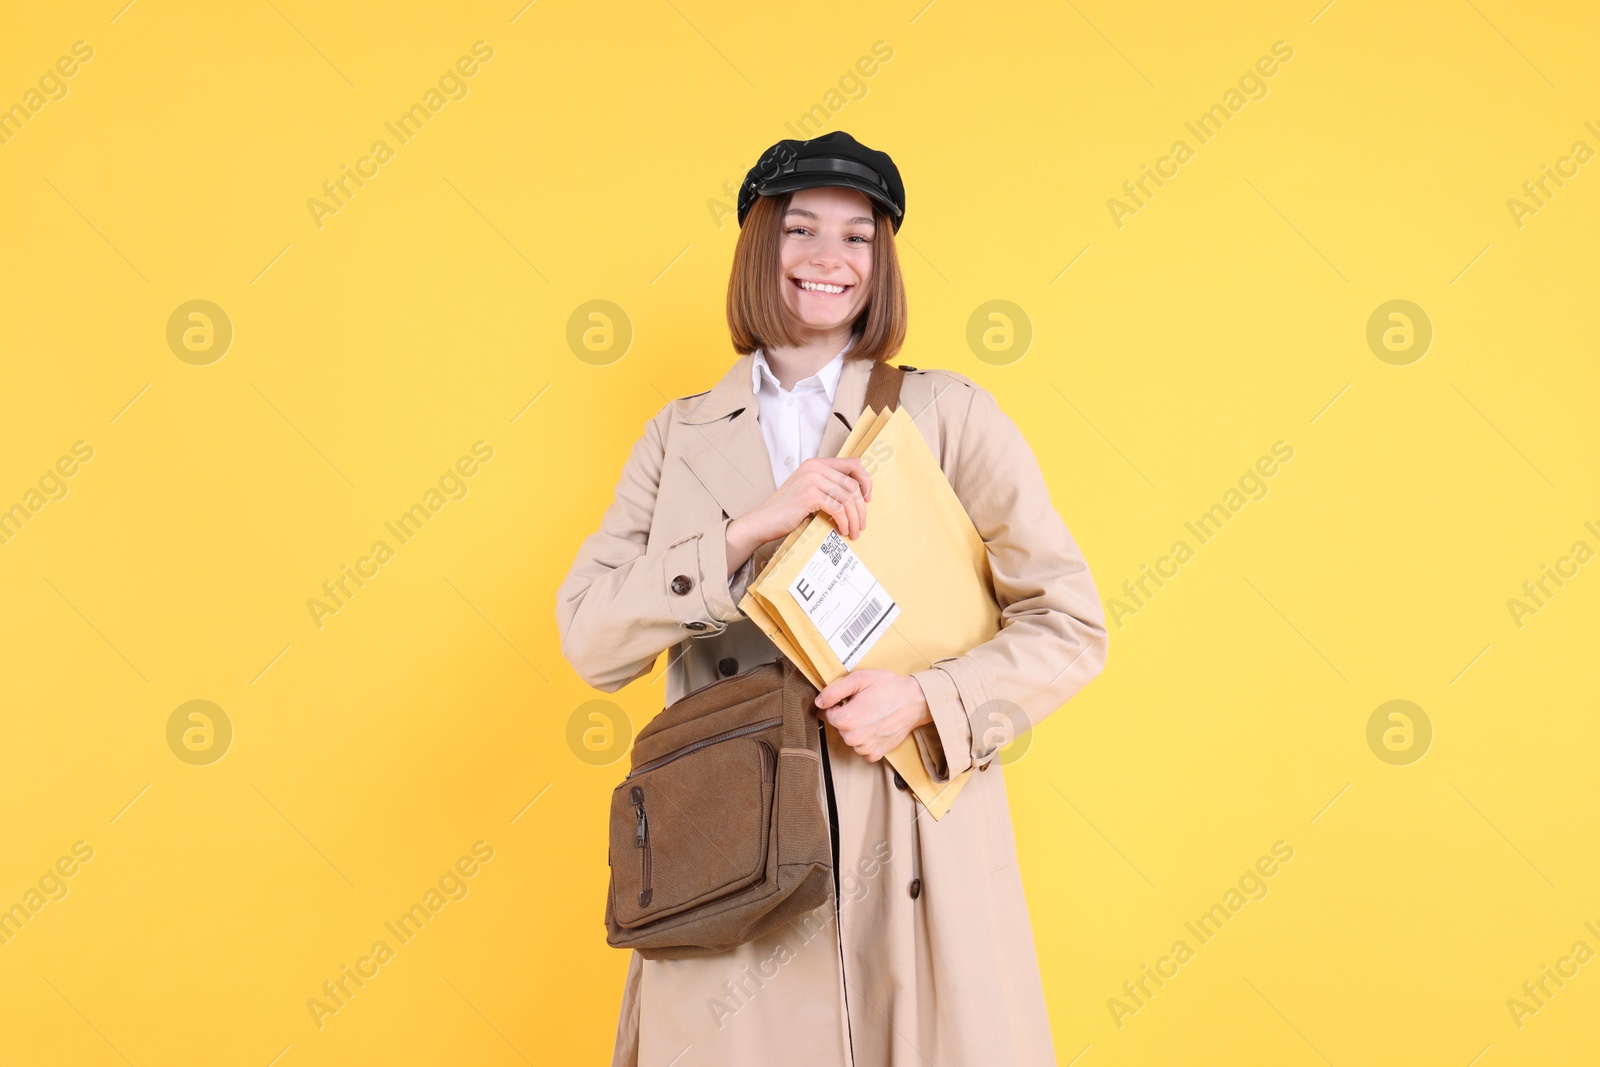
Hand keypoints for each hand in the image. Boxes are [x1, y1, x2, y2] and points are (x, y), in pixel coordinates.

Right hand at [726, 457, 872, 573]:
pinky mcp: (809, 496)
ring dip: (854, 518)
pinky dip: (844, 521)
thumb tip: (856, 497)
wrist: (763, 520)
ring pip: (848, 498)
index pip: (853, 463)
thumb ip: (827, 486)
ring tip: (855, 531)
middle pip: (853, 484)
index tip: (867, 499)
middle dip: (861, 507)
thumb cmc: (786, 510)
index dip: (866, 481)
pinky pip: (837, 508)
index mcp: (817, 463)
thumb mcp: (808, 490)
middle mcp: (815, 467)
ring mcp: (812, 480)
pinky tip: (842, 530)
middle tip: (862, 524)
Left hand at [813, 669, 932, 762]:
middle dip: (846, 715)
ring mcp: (865, 748)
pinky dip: (866, 739)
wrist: (916, 700)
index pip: (825, 713)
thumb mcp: (859, 679)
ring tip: (873, 714)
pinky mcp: (876, 754)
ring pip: (849, 737)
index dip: (836, 704)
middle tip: (864, 704)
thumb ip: (834, 691)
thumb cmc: (889, 687)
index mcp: (845, 719)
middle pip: (838, 726)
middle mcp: (853, 738)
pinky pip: (861, 748)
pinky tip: (876, 726)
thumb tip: (818, 702)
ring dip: (856, 728)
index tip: (850, 699)